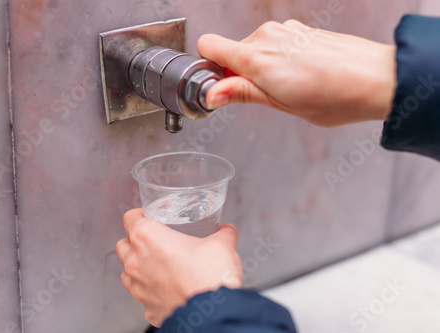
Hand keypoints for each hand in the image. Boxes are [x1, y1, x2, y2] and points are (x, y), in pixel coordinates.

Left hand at [116, 209, 242, 326]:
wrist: (213, 313)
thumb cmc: (209, 275)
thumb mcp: (221, 244)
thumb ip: (223, 234)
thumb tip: (227, 231)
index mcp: (147, 237)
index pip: (130, 218)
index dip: (140, 214)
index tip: (152, 216)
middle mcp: (136, 261)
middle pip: (123, 244)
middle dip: (134, 241)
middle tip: (156, 241)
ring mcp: (139, 287)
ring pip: (126, 272)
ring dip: (137, 267)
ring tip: (157, 265)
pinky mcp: (147, 308)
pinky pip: (142, 296)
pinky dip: (150, 291)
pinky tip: (166, 289)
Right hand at [197, 20, 396, 126]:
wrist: (377, 78)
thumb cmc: (334, 95)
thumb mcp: (280, 103)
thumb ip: (241, 93)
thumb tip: (212, 94)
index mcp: (256, 56)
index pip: (209, 46)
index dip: (210, 69)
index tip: (222, 87)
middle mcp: (267, 36)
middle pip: (232, 51)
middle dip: (239, 73)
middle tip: (265, 96)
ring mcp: (286, 30)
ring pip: (255, 48)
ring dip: (262, 67)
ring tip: (288, 87)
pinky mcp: (300, 30)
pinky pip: (275, 44)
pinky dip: (279, 59)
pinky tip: (301, 76)